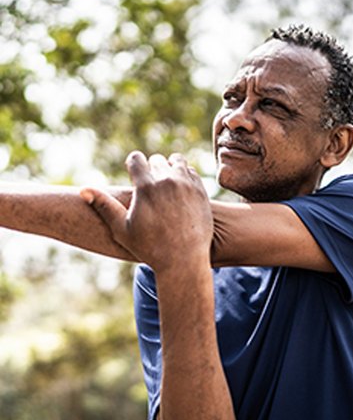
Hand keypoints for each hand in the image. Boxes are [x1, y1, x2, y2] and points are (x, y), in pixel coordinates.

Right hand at [80, 151, 212, 271]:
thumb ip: (104, 206)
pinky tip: (179, 190)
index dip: (132, 165)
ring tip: (164, 185)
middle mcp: (168, 180)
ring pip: (176, 161)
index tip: (132, 175)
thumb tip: (83, 190)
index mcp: (146, 186)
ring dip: (169, 168)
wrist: (184, 261)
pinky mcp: (201, 190)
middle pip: (156, 160)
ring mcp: (187, 184)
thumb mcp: (122, 229)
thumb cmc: (149, 247)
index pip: (136, 158)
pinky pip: (191, 171)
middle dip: (151, 169)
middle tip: (149, 187)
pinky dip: (184, 176)